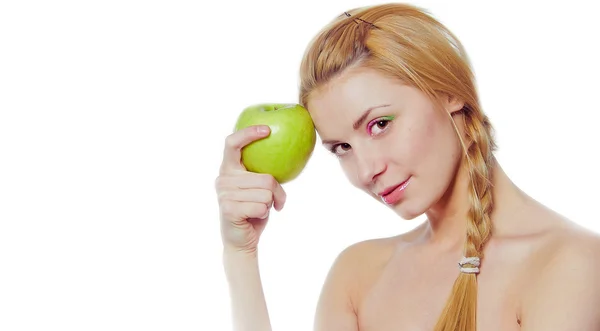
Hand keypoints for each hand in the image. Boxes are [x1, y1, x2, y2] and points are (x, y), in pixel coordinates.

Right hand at [215, 125, 286, 253]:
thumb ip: (263, 174)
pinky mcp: (228, 208)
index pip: (232, 143)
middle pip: (265, 178)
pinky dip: (264, 214)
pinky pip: (261, 206)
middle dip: (277, 193)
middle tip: (275, 202)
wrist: (242, 241)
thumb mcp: (259, 188)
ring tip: (261, 210)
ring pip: (265, 193)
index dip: (248, 133)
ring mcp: (224, 194)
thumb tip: (287, 153)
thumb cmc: (254, 211)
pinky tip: (255, 218)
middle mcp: (222, 179)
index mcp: (228, 169)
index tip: (267, 129)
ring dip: (270, 204)